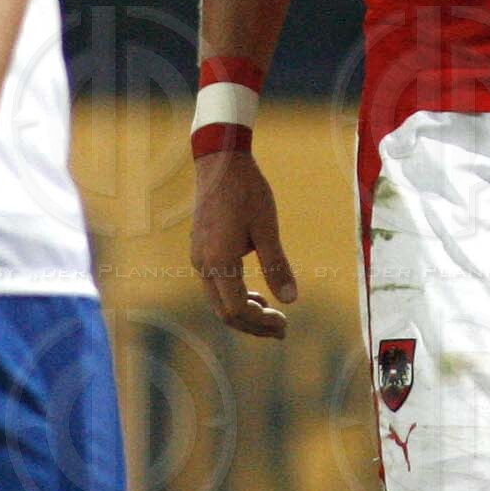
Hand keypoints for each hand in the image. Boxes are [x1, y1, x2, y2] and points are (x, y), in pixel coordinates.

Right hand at [190, 149, 297, 337]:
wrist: (220, 161)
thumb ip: (277, 265)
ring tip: (272, 314)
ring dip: (245, 312)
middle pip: (224, 311)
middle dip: (253, 325)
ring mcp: (198, 257)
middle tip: (282, 329)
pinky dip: (235, 296)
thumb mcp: (266, 227)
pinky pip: (215, 285)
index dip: (261, 322)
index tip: (285, 322)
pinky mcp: (200, 249)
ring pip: (218, 300)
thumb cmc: (246, 191)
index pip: (237, 309)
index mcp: (218, 261)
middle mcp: (202, 264)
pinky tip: (255, 292)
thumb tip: (291, 300)